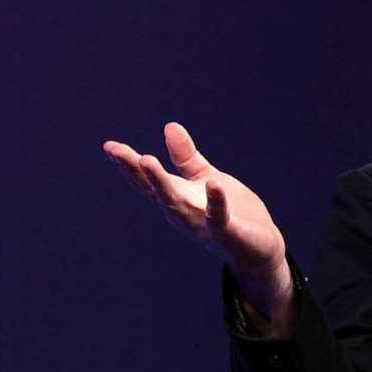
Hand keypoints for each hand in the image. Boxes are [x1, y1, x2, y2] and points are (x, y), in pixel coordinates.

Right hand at [102, 122, 293, 331]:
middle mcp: (183, 213)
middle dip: (136, 172)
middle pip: (155, 191)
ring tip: (146, 160)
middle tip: (117, 152)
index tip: (109, 146)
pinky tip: (213, 184)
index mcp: (177, 198)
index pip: (148, 181)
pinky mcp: (227, 234)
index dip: (128, 165)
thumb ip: (186, 157)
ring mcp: (203, 225)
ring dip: (161, 184)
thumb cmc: (231, 211)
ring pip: (176, 205)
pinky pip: (219, 218)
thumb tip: (169, 125)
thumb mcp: (205, 178)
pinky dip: (215, 203)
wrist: (261, 245)